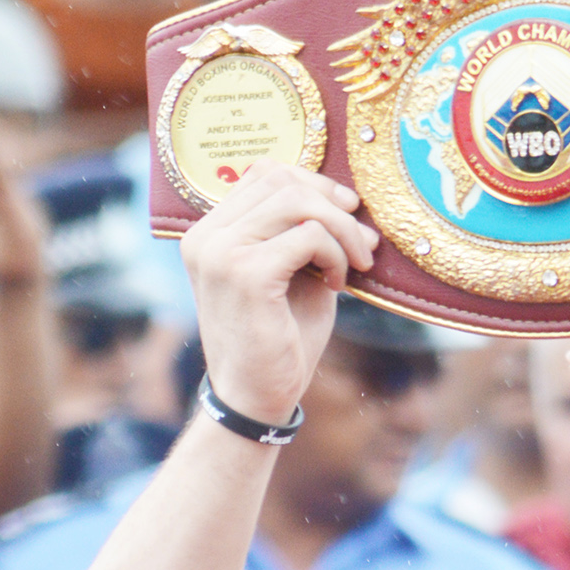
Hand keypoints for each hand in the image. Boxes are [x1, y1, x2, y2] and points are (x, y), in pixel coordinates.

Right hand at [178, 162, 377, 425]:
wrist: (257, 396)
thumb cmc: (280, 337)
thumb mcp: (294, 273)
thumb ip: (304, 233)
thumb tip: (347, 199)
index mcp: (210, 232)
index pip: (265, 173)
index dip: (314, 183)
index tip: (347, 211)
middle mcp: (206, 236)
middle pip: (283, 181)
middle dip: (335, 208)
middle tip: (363, 243)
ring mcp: (220, 252)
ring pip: (297, 202)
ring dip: (341, 232)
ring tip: (353, 266)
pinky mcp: (245, 274)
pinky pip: (308, 236)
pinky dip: (335, 256)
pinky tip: (337, 286)